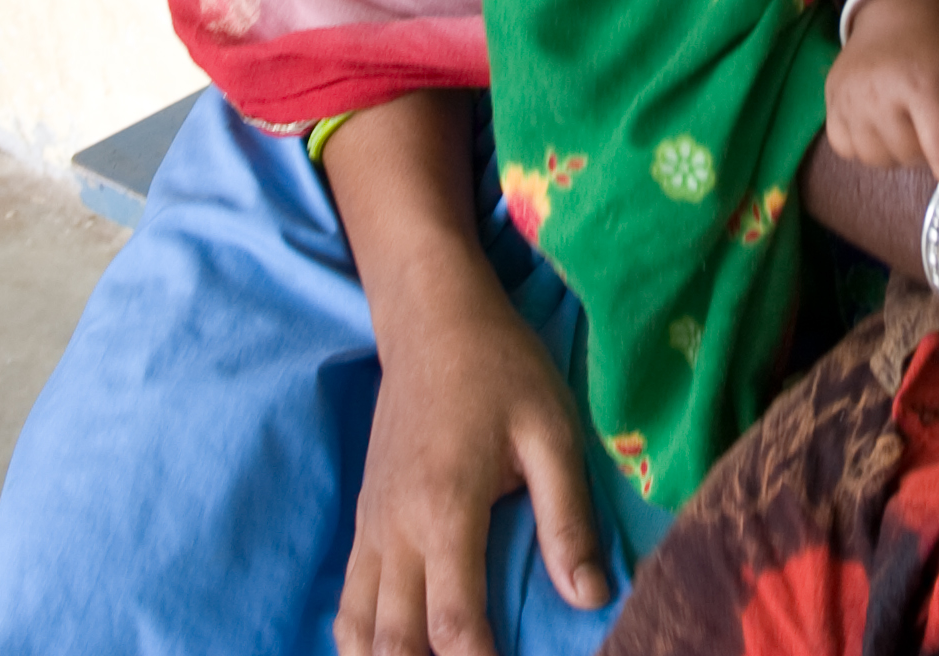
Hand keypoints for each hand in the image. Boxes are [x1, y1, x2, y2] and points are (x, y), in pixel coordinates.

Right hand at [321, 93, 611, 655]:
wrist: (431, 317)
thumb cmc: (501, 368)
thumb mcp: (552, 432)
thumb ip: (568, 518)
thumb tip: (590, 597)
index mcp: (446, 509)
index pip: (453, 625)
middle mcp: (396, 530)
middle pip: (394, 643)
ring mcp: (371, 527)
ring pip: (358, 632)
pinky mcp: (363, 521)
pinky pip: (347, 603)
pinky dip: (363, 642)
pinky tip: (393, 652)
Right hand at [826, 0, 938, 192]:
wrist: (900, 4)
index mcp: (925, 84)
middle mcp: (882, 91)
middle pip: (910, 158)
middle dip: (929, 152)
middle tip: (936, 126)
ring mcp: (851, 96)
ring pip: (877, 159)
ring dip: (897, 152)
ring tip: (910, 123)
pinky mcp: (830, 99)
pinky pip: (846, 149)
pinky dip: (865, 146)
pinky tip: (881, 123)